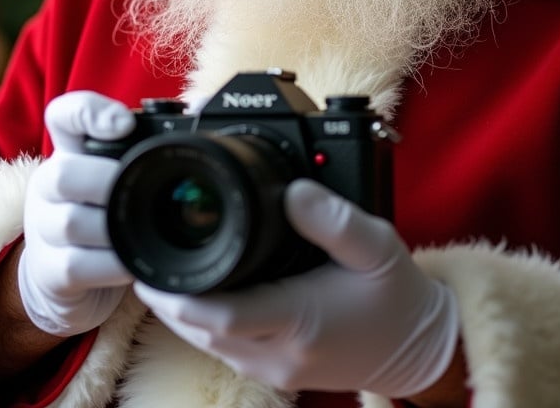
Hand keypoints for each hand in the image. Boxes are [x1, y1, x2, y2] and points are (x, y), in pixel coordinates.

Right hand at [17, 90, 135, 335]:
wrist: (70, 278)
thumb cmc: (107, 212)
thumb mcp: (122, 172)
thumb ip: (153, 142)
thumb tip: (202, 106)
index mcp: (72, 153)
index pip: (64, 115)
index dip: (87, 112)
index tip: (125, 124)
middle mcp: (50, 186)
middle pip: (61, 174)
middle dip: (105, 182)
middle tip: (138, 191)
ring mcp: (44, 229)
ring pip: (69, 223)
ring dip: (112, 228)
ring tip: (141, 231)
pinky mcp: (49, 271)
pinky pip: (75, 266)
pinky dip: (110, 265)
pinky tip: (130, 263)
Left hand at [135, 179, 458, 396]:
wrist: (417, 348)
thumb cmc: (397, 296)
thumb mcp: (377, 246)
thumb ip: (334, 219)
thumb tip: (293, 189)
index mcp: (301, 320)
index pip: (225, 314)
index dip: (182, 295)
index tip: (154, 267)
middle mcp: (281, 353)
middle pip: (204, 331)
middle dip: (168, 300)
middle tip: (142, 262)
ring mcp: (276, 368)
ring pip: (209, 344)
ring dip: (181, 313)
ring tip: (158, 274)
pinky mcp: (278, 371)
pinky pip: (226, 349)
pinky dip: (204, 323)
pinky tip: (196, 296)